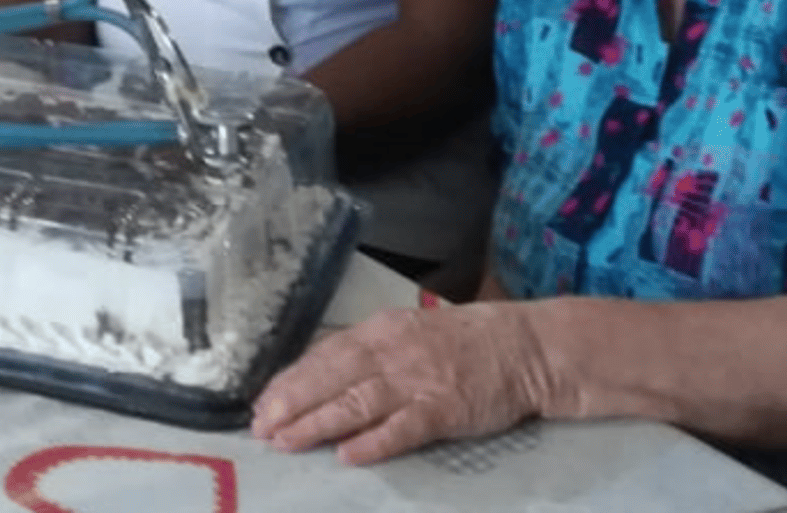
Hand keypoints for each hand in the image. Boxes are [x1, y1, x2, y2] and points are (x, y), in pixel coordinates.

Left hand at [251, 302, 549, 465]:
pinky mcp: (444, 409)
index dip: (291, 379)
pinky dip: (374, 442)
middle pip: (333, 377)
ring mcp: (419, 380)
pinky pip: (403, 428)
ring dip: (318, 423)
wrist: (525, 347)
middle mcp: (394, 351)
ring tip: (287, 442)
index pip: (325, 354)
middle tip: (261, 428)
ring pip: (357, 402)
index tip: (262, 402)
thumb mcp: (410, 333)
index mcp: (383, 330)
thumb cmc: (466, 342)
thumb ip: (371, 352)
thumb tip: (321, 373)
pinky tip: (347, 456)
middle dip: (292, 402)